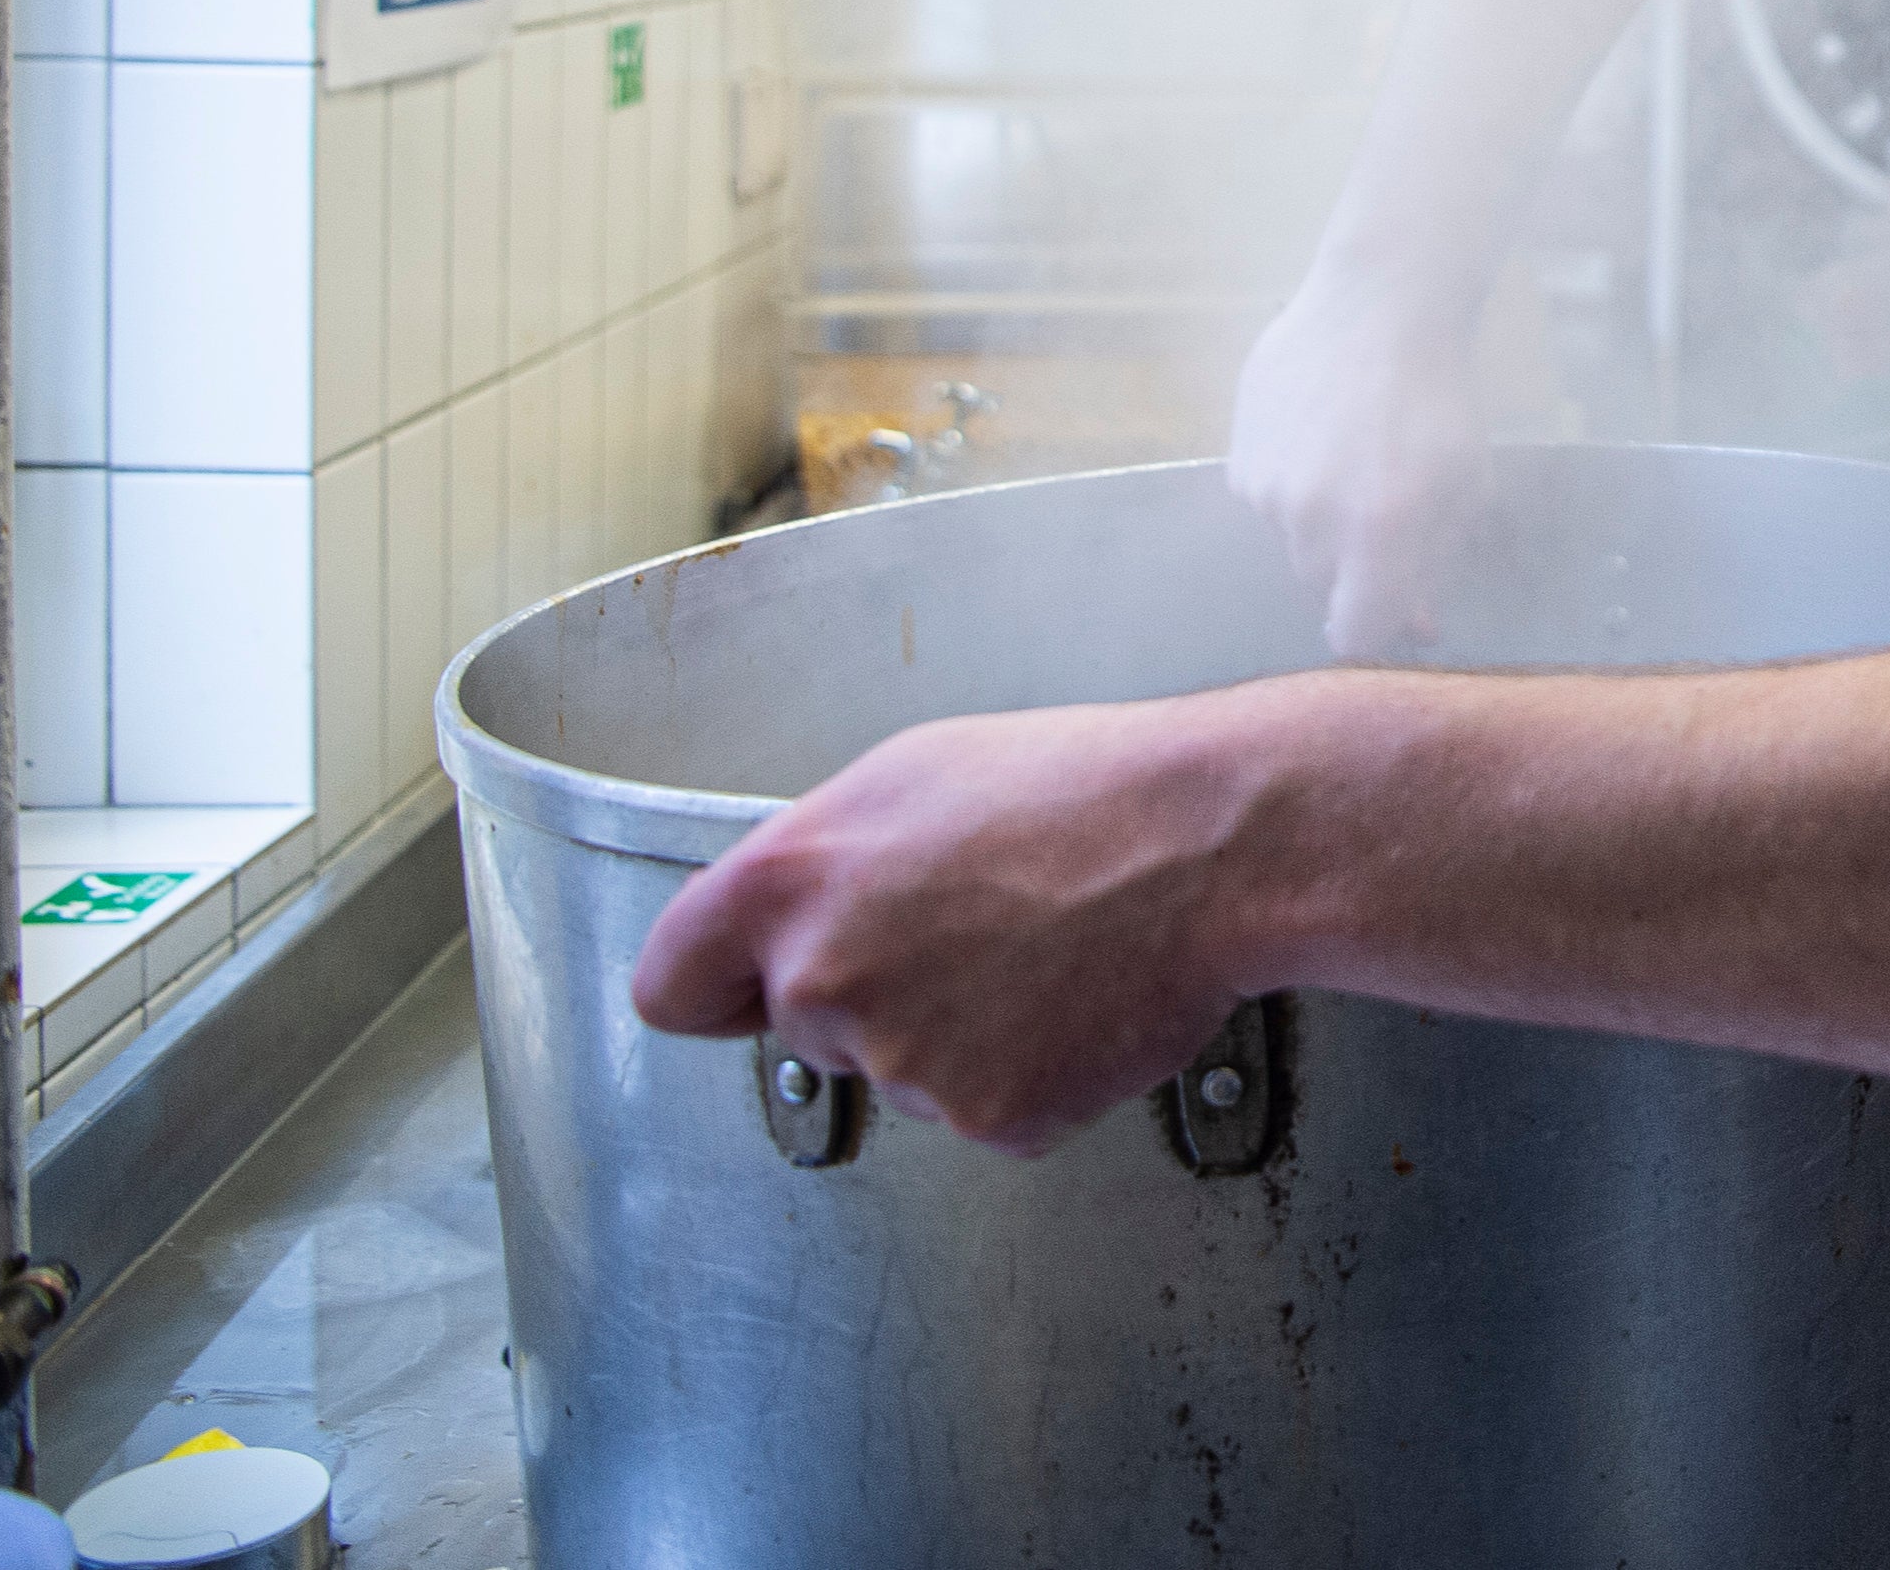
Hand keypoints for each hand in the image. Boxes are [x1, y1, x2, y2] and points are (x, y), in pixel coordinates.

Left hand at [629, 697, 1257, 1154]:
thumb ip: (825, 858)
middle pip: (806, 1026)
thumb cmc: (1088, 791)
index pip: (672, 983)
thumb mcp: (918, 773)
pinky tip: (1077, 1000)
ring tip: (1044, 949)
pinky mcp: (986, 1117)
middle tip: (973, 930)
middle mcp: (825, 979)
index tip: (740, 992)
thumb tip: (801, 915)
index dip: (714, 988)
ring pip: (903, 1073)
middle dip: (873, 994)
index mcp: (791, 882)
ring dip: (959, 1033)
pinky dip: (1032, 1071)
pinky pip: (988, 1109)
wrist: (1217, 843)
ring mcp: (904, 1061)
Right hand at [1227, 268, 1493, 656]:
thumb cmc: (1439, 396)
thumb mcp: (1465, 484)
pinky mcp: (1238, 458)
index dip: (1374, 627)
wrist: (1380, 304)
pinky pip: (1266, 502)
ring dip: (1321, 522)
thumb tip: (1417, 625)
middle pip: (1322, 587)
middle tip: (1383, 514)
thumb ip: (1435, 561)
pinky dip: (1291, 486)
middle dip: (1354, 567)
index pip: (1354, 633)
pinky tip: (1320, 437)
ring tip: (1354, 459)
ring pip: (1292, 542)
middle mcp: (1312, 520)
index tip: (1389, 606)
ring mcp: (1268, 488)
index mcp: (1379, 532)